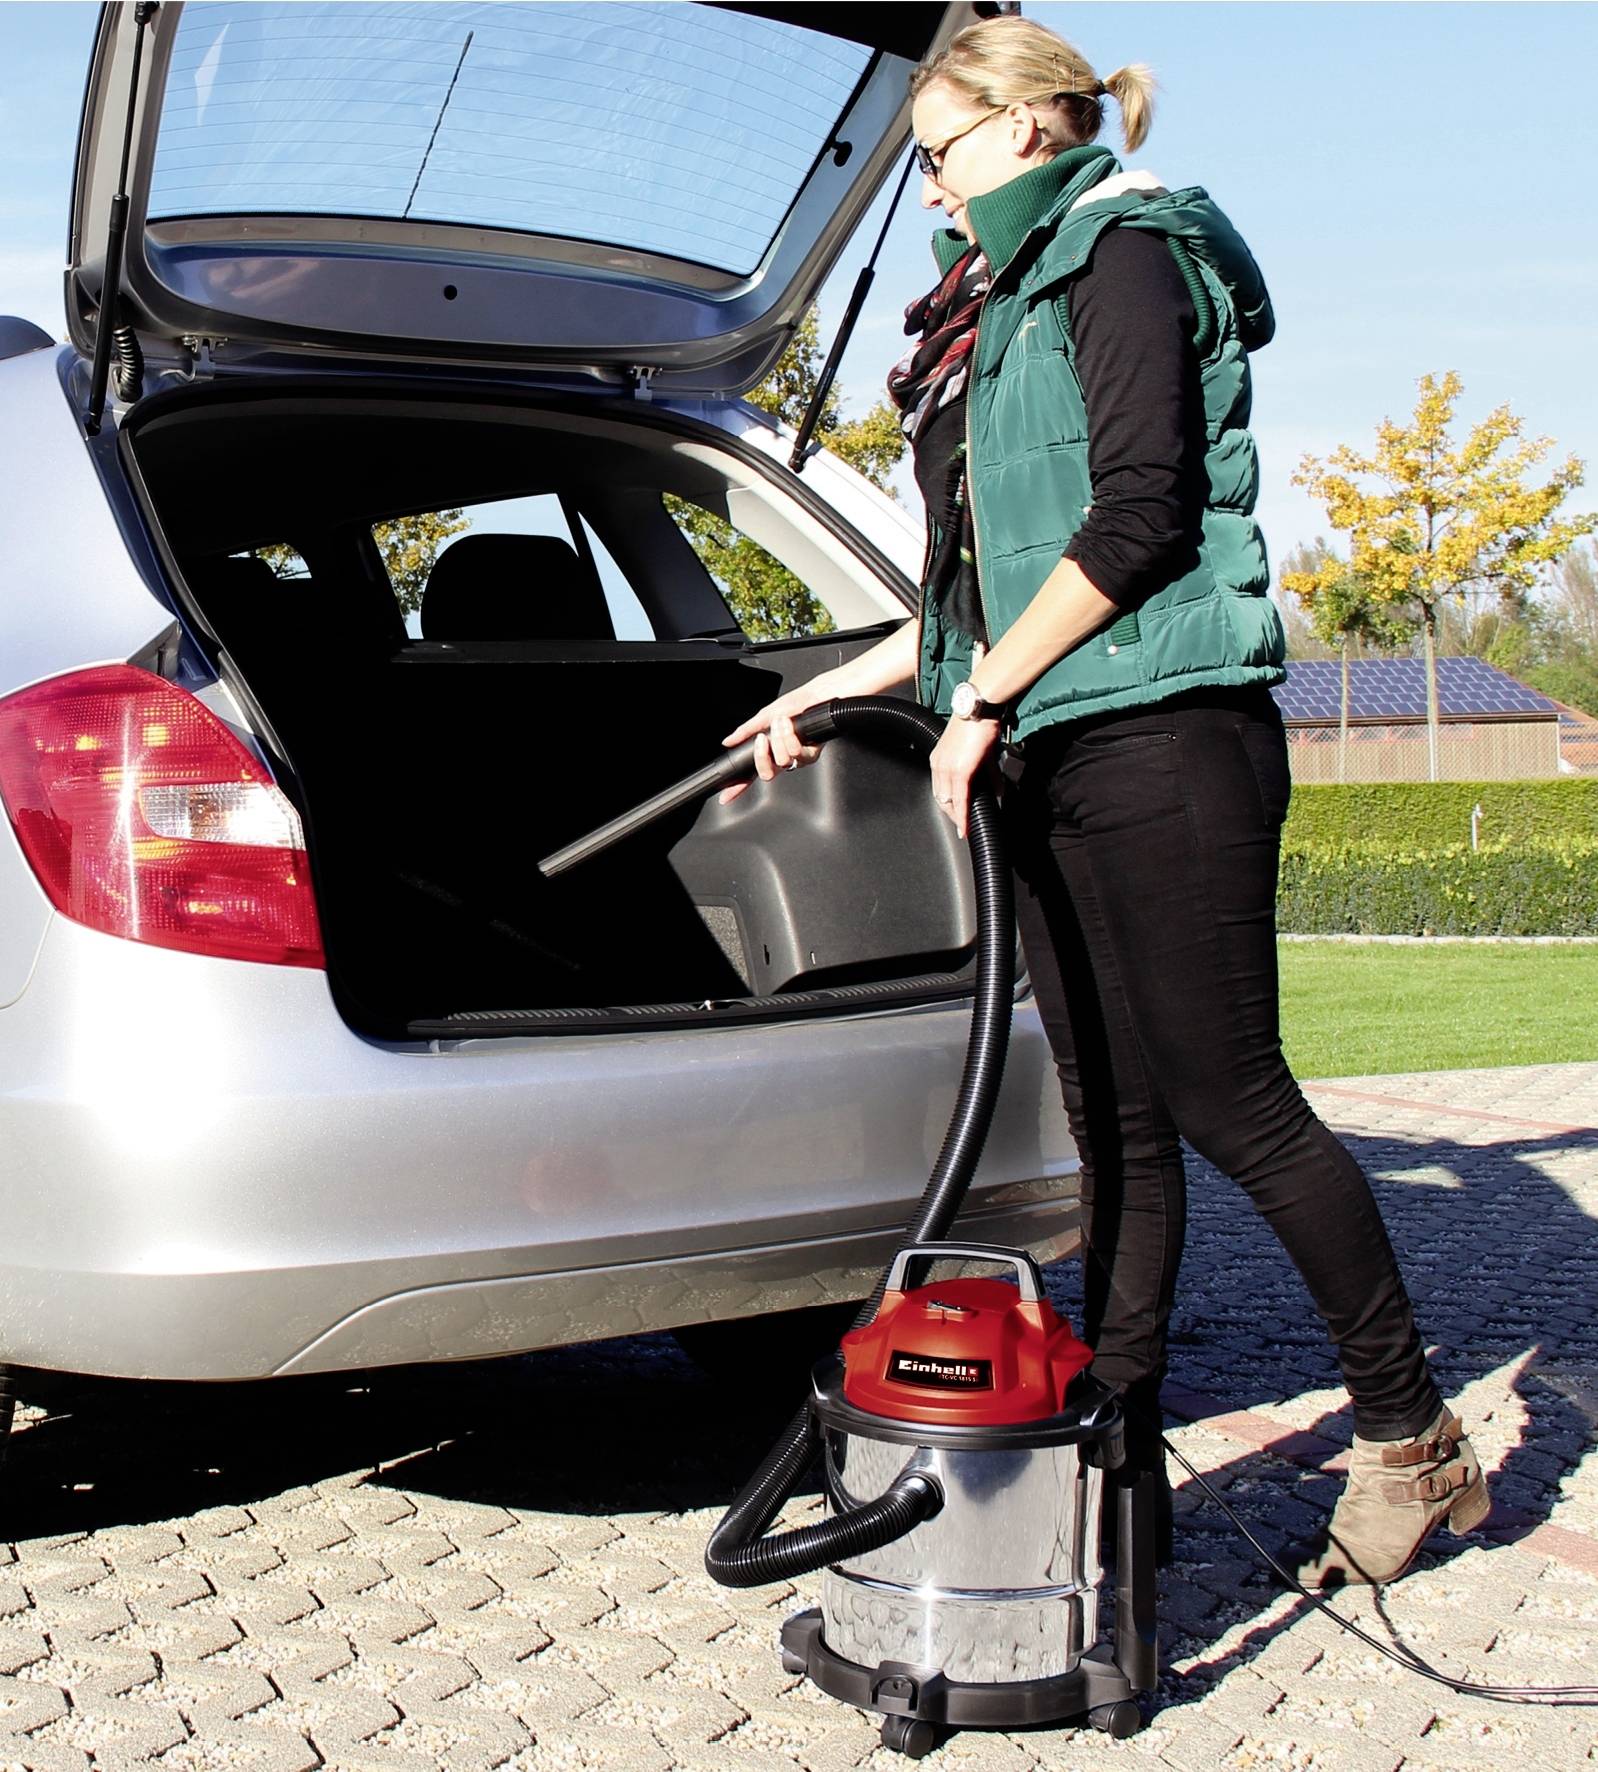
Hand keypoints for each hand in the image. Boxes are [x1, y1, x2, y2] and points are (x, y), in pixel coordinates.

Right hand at [719, 676, 835, 804]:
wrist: (814, 697)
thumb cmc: (793, 705)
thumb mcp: (764, 716)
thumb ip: (745, 732)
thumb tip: (728, 742)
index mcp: (768, 752)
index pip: (750, 774)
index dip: (738, 787)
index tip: (725, 797)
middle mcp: (782, 759)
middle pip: (766, 774)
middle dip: (762, 755)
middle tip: (762, 738)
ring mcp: (796, 759)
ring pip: (782, 761)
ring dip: (779, 738)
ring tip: (781, 721)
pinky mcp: (811, 755)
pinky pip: (796, 754)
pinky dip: (791, 737)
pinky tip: (791, 725)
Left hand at [929, 716, 1001, 839]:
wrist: (980, 707)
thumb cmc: (980, 722)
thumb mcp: (981, 753)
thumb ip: (987, 774)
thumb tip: (997, 790)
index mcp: (939, 758)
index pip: (940, 789)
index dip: (948, 805)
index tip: (956, 815)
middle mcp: (938, 764)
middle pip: (941, 799)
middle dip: (951, 815)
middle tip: (963, 826)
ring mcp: (947, 768)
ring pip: (948, 802)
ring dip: (957, 817)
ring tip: (966, 827)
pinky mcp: (959, 771)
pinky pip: (960, 799)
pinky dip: (962, 815)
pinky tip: (966, 825)